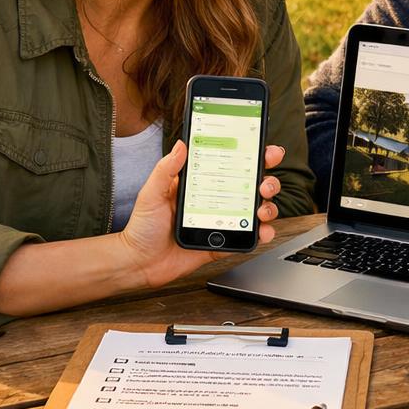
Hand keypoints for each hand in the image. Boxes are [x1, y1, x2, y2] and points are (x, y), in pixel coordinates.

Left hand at [119, 141, 285, 288]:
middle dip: (268, 180)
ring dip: (268, 206)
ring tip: (261, 209)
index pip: (233, 163)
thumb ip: (165, 169)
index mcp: (203, 182)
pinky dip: (262, 233)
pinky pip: (249, 236)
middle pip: (253, 185)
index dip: (254, 155)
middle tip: (265, 184)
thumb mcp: (151, 194)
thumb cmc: (143, 227)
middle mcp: (218, 199)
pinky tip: (262, 231)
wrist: (139, 263)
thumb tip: (180, 145)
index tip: (265, 150)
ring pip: (257, 208)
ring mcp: (224, 220)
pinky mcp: (224, 241)